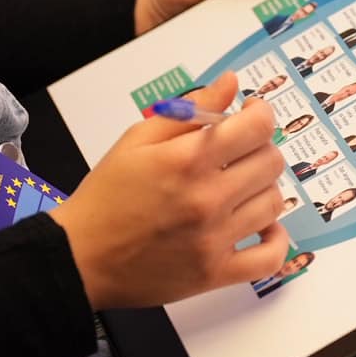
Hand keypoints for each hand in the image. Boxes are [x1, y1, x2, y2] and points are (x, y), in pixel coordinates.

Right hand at [49, 73, 288, 307]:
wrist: (80, 257)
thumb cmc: (107, 195)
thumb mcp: (138, 139)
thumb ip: (191, 109)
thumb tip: (230, 83)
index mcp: (187, 160)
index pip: (257, 127)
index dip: (260, 114)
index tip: (251, 115)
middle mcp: (207, 198)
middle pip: (270, 163)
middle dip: (259, 149)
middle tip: (239, 152)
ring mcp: (214, 239)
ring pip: (273, 202)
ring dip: (262, 188)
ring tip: (239, 187)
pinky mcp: (215, 273)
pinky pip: (270, 257)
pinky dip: (275, 240)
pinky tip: (262, 226)